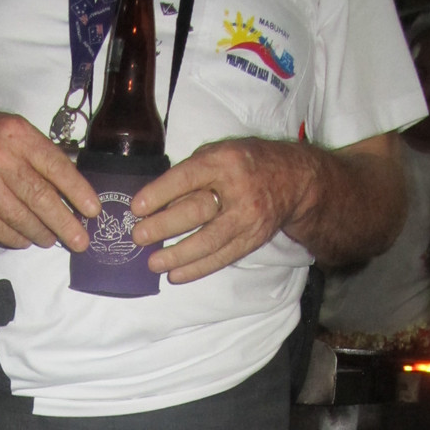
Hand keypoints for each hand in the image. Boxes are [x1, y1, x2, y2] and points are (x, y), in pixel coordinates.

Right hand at [0, 108, 101, 250]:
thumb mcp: (11, 132)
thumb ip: (39, 154)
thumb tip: (76, 187)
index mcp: (16, 132)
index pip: (55, 165)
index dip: (77, 191)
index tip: (93, 211)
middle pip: (40, 196)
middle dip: (65, 223)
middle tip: (80, 242)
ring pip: (20, 216)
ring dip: (41, 234)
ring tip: (51, 240)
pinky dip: (15, 238)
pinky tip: (25, 240)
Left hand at [130, 137, 310, 283]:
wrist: (293, 181)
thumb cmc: (246, 164)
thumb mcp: (220, 154)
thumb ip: (192, 173)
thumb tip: (157, 201)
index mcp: (225, 161)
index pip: (187, 177)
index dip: (160, 193)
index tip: (136, 207)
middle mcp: (238, 190)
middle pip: (196, 210)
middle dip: (164, 226)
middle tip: (139, 237)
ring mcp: (247, 218)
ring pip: (208, 241)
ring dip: (178, 255)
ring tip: (153, 263)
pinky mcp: (252, 240)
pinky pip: (221, 258)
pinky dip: (197, 269)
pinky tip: (176, 275)